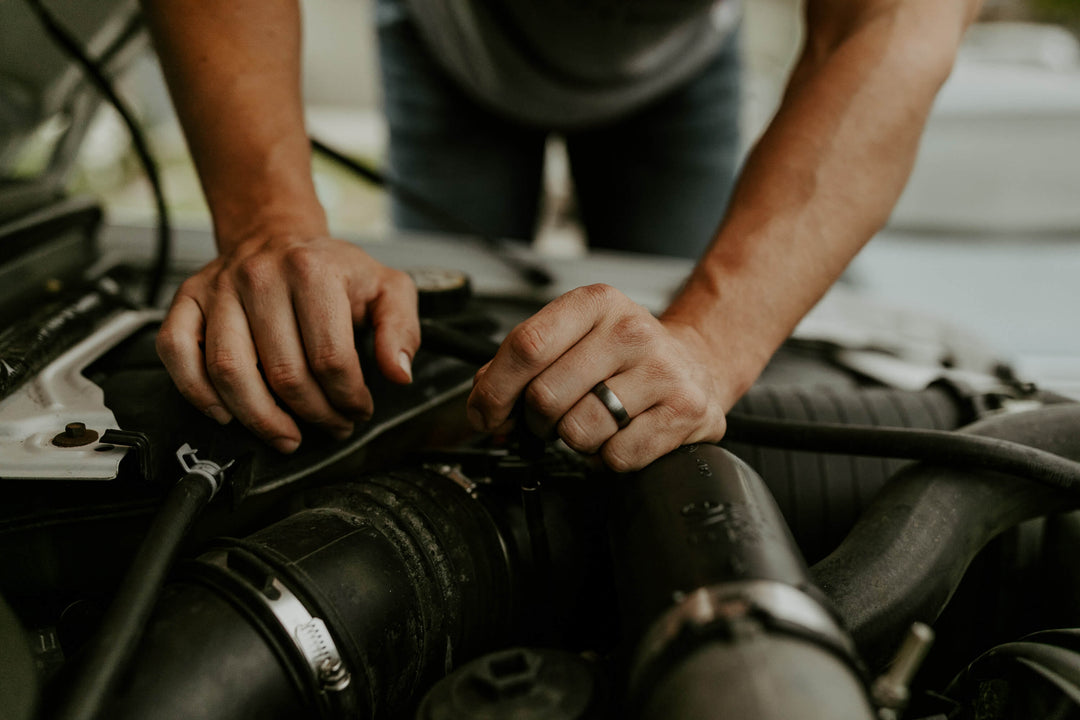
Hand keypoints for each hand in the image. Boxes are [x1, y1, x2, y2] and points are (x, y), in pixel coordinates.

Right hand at [156, 234, 419, 452]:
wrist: (277, 235)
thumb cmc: (333, 270)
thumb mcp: (387, 289)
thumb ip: (401, 330)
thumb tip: (398, 373)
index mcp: (313, 271)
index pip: (331, 358)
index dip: (349, 397)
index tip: (358, 409)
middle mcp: (260, 277)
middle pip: (283, 373)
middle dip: (313, 415)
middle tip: (331, 426)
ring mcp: (218, 289)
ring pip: (229, 372)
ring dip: (260, 418)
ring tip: (287, 435)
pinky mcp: (187, 301)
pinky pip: (177, 353)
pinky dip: (197, 393)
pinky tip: (227, 414)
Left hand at [466, 284, 729, 471]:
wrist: (695, 365)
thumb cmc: (624, 356)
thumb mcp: (573, 338)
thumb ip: (521, 364)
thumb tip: (481, 404)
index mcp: (595, 304)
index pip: (526, 346)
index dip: (494, 390)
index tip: (485, 414)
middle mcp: (630, 330)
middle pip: (546, 396)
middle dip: (536, 422)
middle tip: (550, 421)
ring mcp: (661, 370)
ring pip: (578, 431)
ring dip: (575, 442)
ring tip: (594, 423)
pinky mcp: (683, 411)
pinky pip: (616, 456)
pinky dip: (608, 459)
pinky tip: (621, 436)